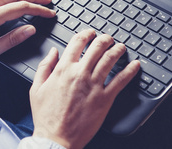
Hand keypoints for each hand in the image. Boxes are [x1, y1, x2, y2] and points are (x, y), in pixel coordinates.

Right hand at [30, 29, 140, 148]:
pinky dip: (130, 70)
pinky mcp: (105, 98)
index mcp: (63, 69)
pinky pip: (120, 80)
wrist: (56, 138)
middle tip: (108, 39)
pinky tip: (135, 65)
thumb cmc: (46, 116)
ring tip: (121, 47)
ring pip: (109, 60)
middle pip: (97, 47)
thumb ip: (45, 66)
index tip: (90, 33)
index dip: (86, 34)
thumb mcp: (36, 88)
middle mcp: (79, 74)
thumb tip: (53, 52)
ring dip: (117, 50)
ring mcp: (93, 85)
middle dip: (105, 39)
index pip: (77, 43)